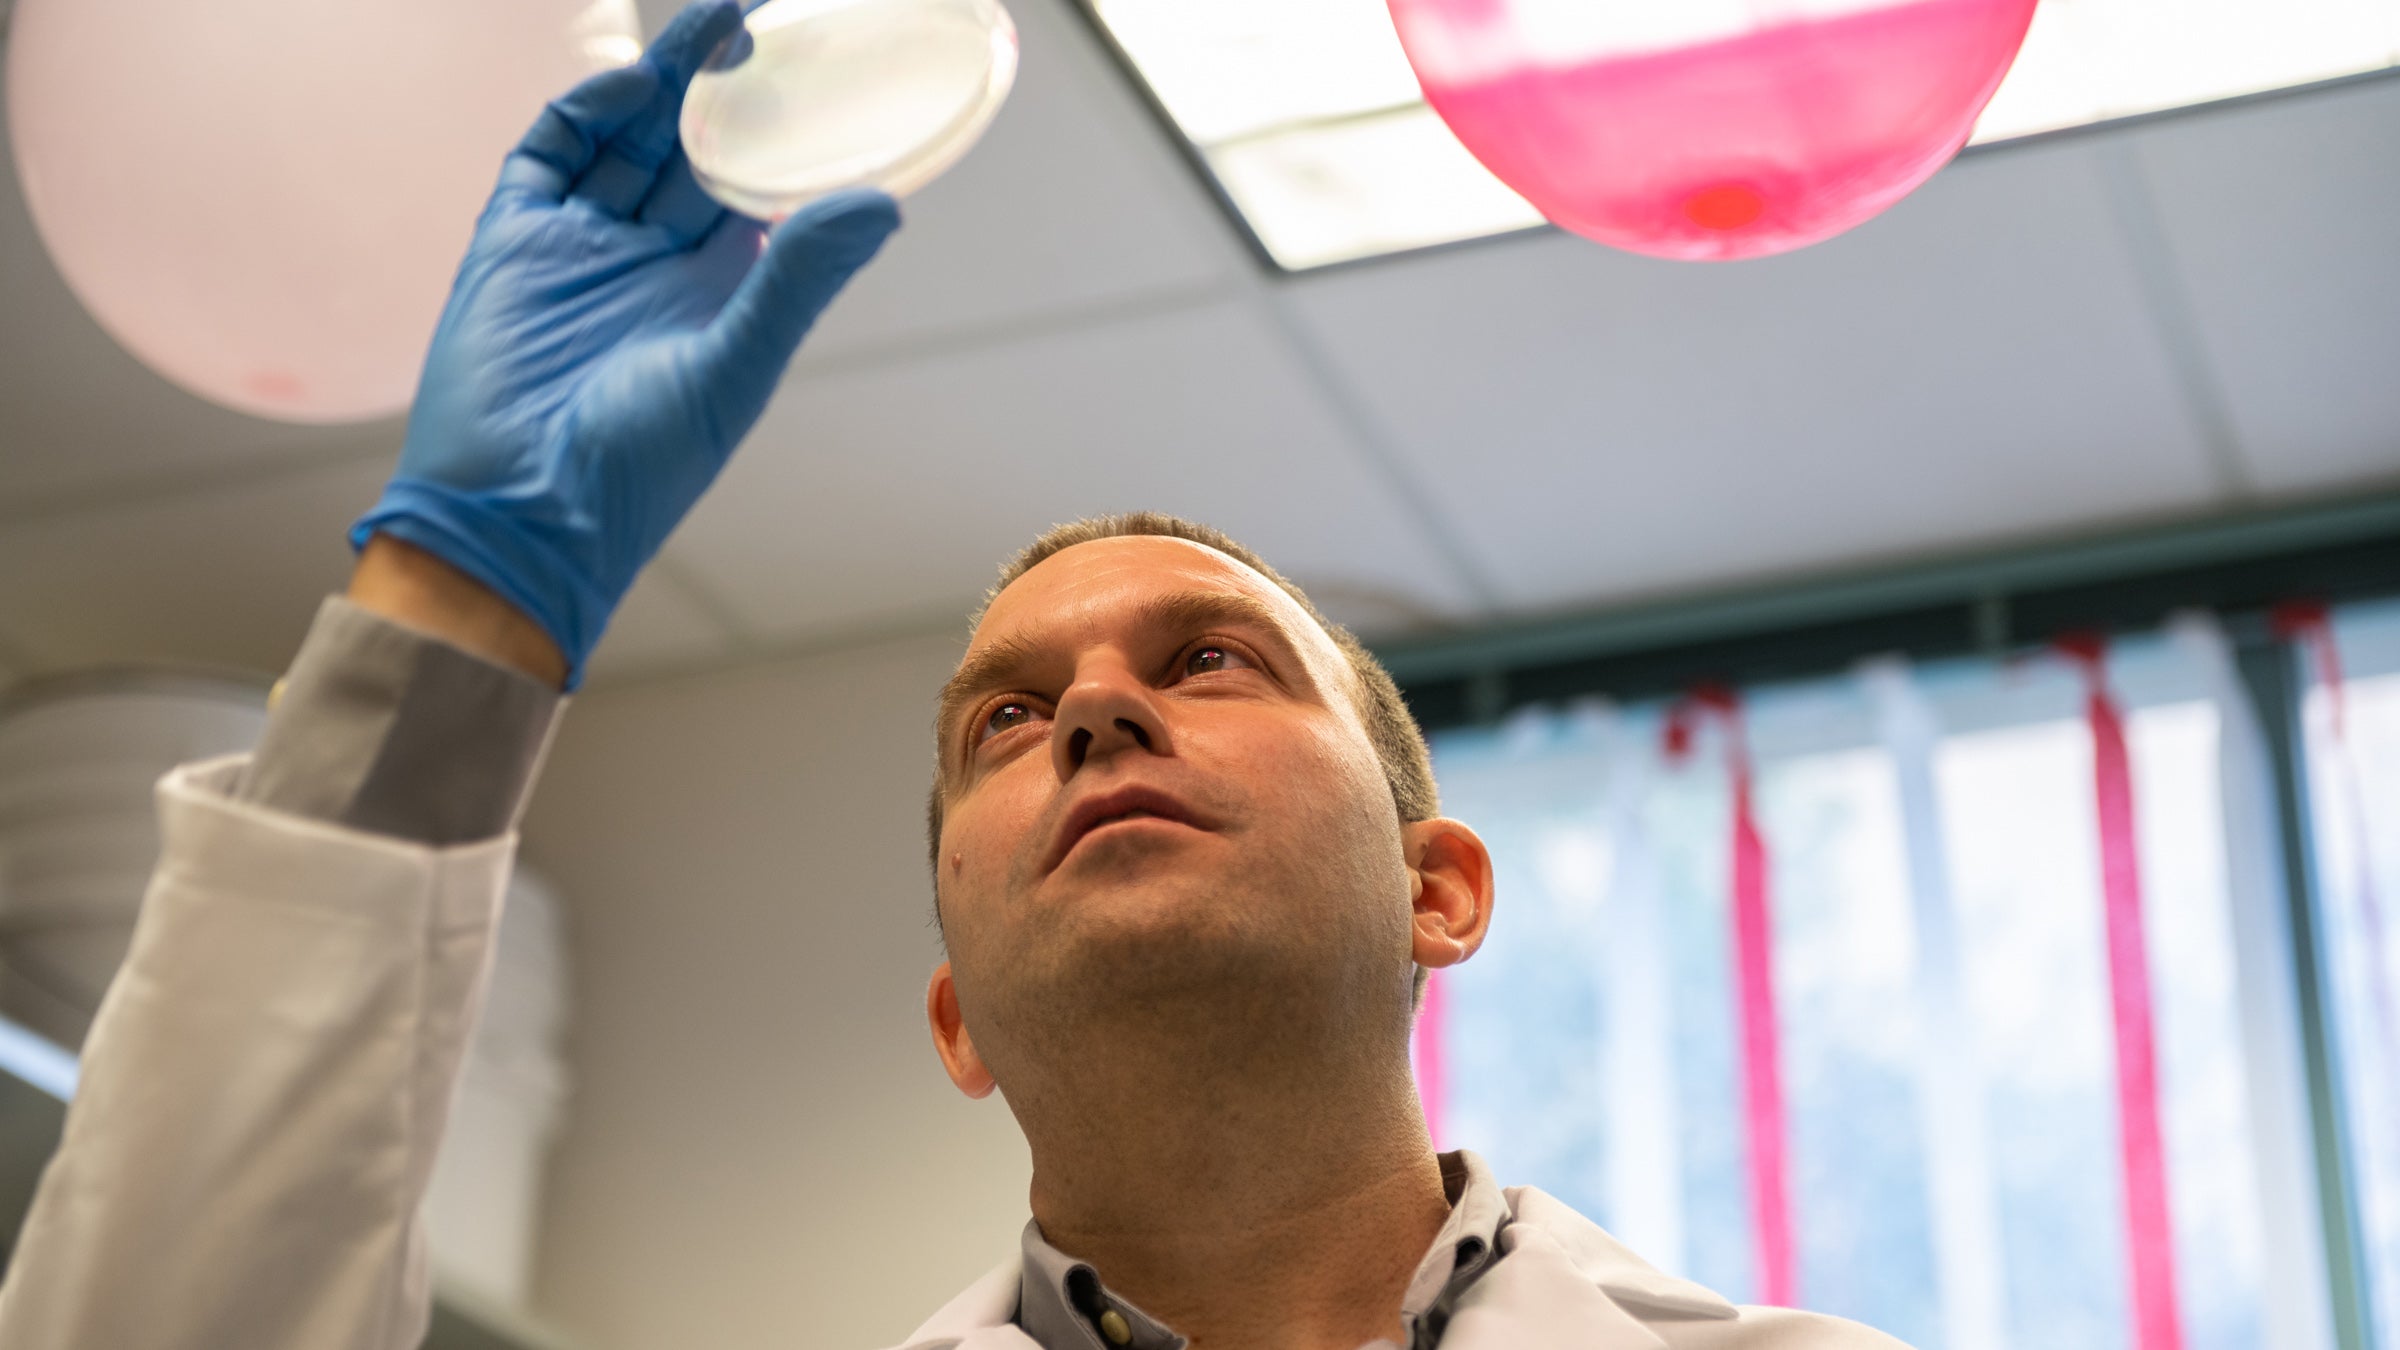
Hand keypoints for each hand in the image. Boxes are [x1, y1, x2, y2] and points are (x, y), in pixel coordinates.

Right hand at [351, 0, 899, 687]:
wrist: (516, 518)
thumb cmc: (636, 470)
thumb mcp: (733, 369)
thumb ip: (798, 280)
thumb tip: (883, 203)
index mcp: (715, 298)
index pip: (757, 194)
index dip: (785, 138)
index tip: (826, 78)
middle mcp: (651, 265)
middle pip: (694, 152)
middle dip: (727, 90)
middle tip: (768, 23)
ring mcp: (580, 249)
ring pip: (629, 140)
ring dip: (668, 83)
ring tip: (720, 25)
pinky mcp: (514, 244)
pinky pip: (552, 155)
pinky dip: (589, 113)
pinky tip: (637, 84)